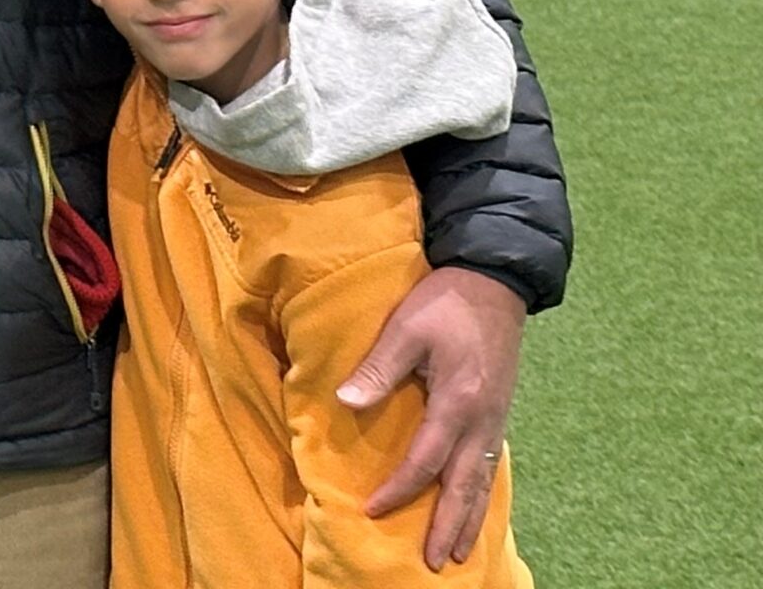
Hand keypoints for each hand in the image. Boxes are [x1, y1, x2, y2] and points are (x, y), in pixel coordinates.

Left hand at [340, 264, 525, 568]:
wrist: (495, 282)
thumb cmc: (445, 303)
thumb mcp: (406, 329)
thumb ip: (378, 369)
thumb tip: (344, 404)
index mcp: (457, 404)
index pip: (424, 462)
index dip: (399, 490)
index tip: (373, 510)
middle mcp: (481, 421)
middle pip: (464, 487)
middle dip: (448, 527)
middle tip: (436, 564)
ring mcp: (495, 419)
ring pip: (481, 481)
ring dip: (469, 518)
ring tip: (458, 552)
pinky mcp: (498, 412)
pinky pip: (489, 465)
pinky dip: (481, 493)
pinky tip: (474, 505)